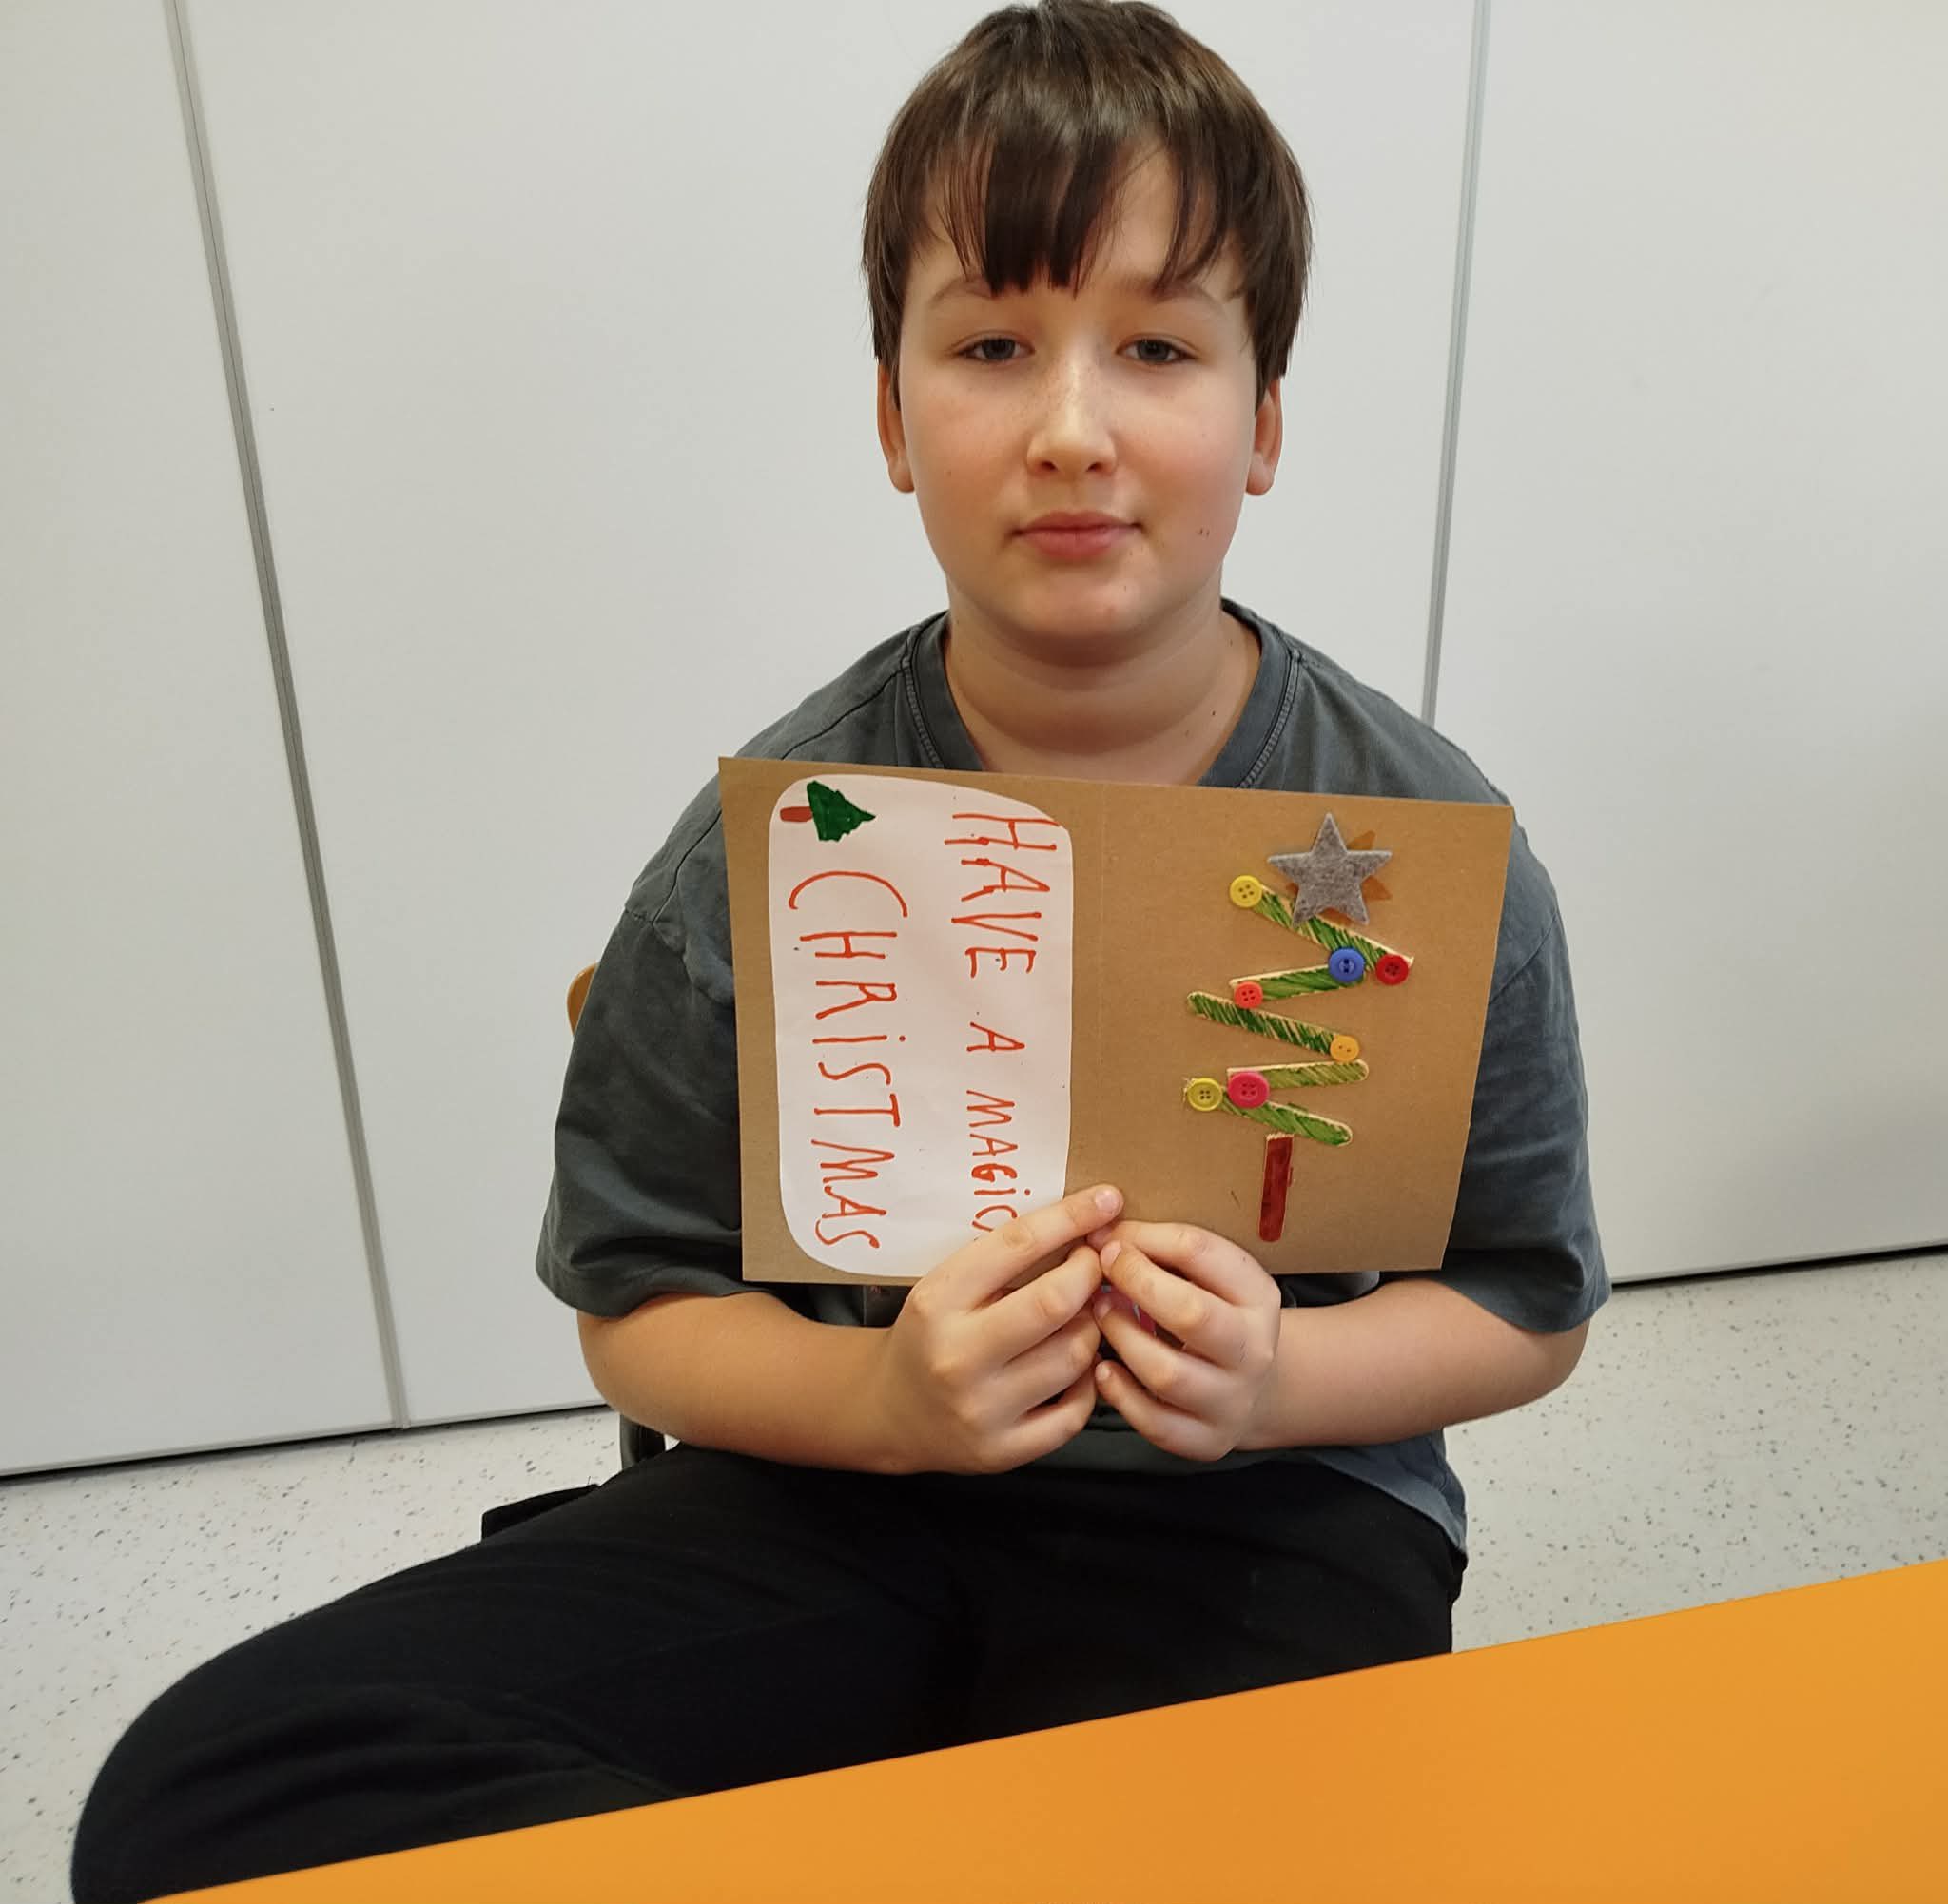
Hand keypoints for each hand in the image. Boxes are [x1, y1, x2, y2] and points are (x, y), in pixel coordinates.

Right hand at [867, 1184, 1123, 1475]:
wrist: (890, 1411)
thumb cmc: (931, 1333)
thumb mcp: (947, 1285)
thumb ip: (1004, 1260)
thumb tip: (1085, 1224)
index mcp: (938, 1300)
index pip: (1017, 1245)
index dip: (1071, 1218)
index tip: (1107, 1199)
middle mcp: (957, 1356)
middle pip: (1054, 1303)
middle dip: (1090, 1275)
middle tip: (1097, 1266)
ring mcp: (981, 1409)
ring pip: (1074, 1356)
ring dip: (1092, 1327)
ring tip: (1081, 1317)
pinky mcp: (1002, 1451)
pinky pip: (1076, 1411)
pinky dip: (1088, 1383)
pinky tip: (1075, 1367)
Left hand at [1085, 1220, 1282, 1460]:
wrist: (1257, 1388)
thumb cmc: (1215, 1315)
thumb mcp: (1210, 1277)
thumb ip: (1163, 1252)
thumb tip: (1097, 1233)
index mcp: (1257, 1295)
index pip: (1199, 1252)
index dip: (1143, 1238)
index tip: (1107, 1236)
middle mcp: (1253, 1350)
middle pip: (1191, 1314)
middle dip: (1135, 1284)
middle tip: (1100, 1271)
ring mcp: (1231, 1400)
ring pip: (1166, 1373)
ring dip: (1120, 1337)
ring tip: (1099, 1314)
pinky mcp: (1206, 1440)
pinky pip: (1154, 1422)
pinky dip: (1120, 1394)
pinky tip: (1102, 1368)